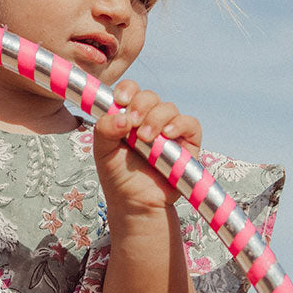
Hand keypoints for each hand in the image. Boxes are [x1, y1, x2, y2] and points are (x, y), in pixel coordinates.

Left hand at [92, 80, 201, 210]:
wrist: (135, 203)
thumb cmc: (118, 176)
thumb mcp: (102, 151)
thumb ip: (104, 129)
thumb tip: (122, 117)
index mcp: (129, 116)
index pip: (131, 90)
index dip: (127, 89)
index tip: (120, 100)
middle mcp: (150, 119)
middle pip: (150, 95)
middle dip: (140, 105)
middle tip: (132, 125)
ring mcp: (170, 129)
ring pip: (168, 108)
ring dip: (155, 118)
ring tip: (145, 138)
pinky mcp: (188, 142)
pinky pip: (190, 123)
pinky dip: (180, 124)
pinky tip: (167, 134)